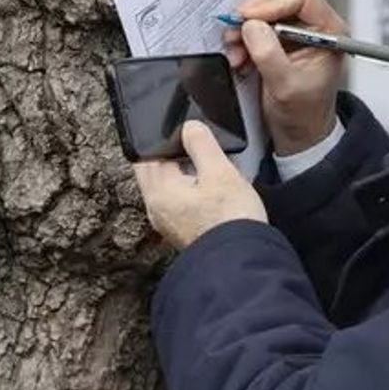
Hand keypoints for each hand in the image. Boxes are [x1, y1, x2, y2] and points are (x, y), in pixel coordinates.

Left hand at [133, 122, 266, 249]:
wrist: (241, 261)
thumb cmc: (231, 219)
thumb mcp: (220, 172)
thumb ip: (201, 144)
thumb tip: (189, 128)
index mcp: (159, 191)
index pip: (147, 154)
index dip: (163, 139)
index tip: (181, 131)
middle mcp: (157, 209)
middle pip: (154, 172)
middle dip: (168, 156)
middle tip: (192, 146)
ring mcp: (168, 223)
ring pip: (165, 188)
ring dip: (178, 174)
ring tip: (203, 167)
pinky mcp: (182, 231)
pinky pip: (176, 203)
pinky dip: (185, 191)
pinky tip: (207, 190)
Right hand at [224, 0, 343, 154]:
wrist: (299, 130)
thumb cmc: (304, 112)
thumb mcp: (286, 87)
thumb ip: (270, 55)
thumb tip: (252, 26)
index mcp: (329, 31)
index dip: (272, 3)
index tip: (248, 18)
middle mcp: (313, 24)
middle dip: (253, 14)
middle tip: (235, 33)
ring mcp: (294, 28)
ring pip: (263, 7)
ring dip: (243, 27)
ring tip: (236, 51)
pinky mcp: (277, 35)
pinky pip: (254, 23)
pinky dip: (241, 36)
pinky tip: (238, 56)